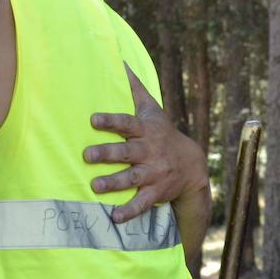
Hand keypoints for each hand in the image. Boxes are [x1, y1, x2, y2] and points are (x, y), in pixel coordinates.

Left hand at [83, 65, 207, 222]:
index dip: (110, 121)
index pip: (127, 124)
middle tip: (87, 155)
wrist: (192, 167)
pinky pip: (142, 203)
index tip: (93, 120)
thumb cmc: (162, 133)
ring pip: (132, 178)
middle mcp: (149, 152)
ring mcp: (153, 173)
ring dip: (114, 183)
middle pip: (126, 152)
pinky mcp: (156, 193)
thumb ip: (134, 89)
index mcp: (145, 131)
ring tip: (95, 187)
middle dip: (107, 153)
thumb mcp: (152, 110)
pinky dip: (129, 211)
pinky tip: (114, 217)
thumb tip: (120, 61)